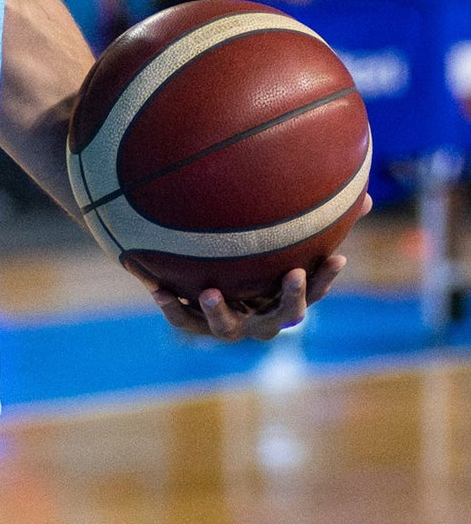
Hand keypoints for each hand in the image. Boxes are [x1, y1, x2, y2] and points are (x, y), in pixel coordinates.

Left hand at [138, 192, 370, 341]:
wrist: (202, 294)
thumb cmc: (253, 264)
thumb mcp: (281, 242)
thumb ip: (313, 221)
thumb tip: (365, 196)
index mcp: (282, 301)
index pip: (313, 292)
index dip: (327, 277)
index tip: (338, 257)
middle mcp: (260, 319)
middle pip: (282, 316)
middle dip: (291, 298)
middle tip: (293, 273)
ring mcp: (229, 326)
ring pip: (228, 328)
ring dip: (220, 312)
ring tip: (208, 292)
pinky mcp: (196, 326)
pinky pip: (184, 321)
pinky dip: (173, 307)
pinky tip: (159, 287)